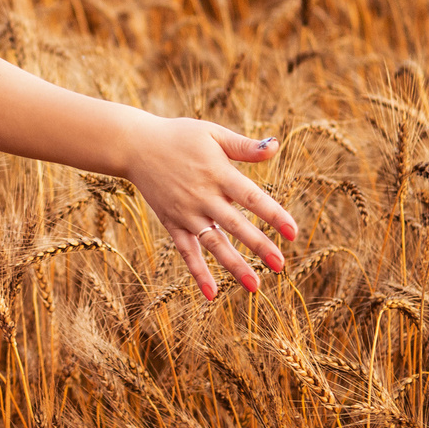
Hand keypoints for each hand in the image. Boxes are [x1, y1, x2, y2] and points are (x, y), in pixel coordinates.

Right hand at [121, 117, 297, 299]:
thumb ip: (244, 146)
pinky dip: (197, 271)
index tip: (293, 233)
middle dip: (259, 245)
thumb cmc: (179, 136)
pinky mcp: (171, 222)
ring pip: (213, 243)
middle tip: (281, 265)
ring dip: (234, 265)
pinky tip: (211, 294)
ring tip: (255, 286)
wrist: (134, 145)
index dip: (273, 214)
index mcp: (217, 172)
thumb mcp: (212, 133)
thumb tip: (276, 147)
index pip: (251, 197)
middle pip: (235, 225)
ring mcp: (185, 212)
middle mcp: (202, 196)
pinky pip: (185, 250)